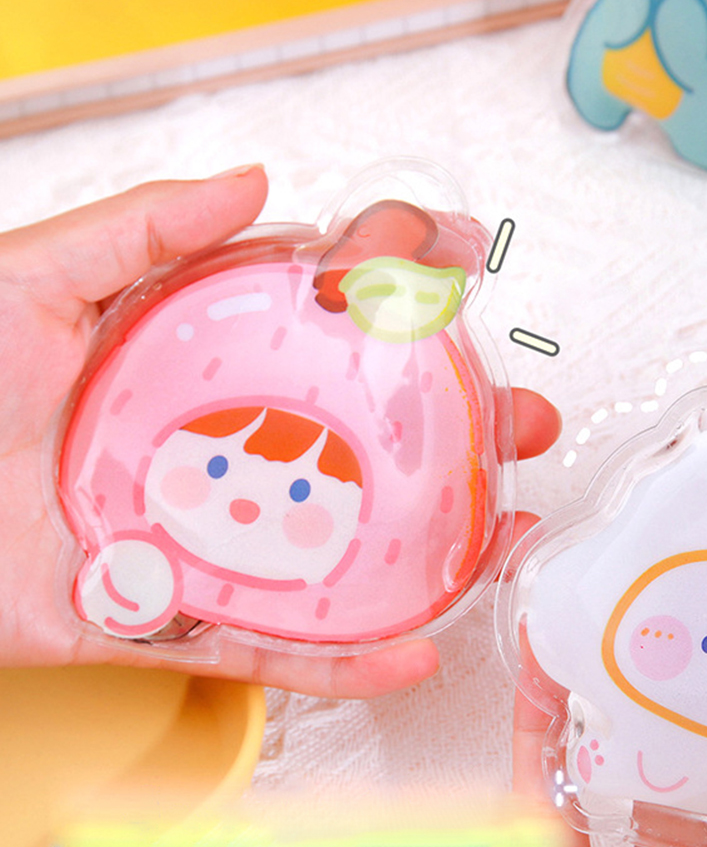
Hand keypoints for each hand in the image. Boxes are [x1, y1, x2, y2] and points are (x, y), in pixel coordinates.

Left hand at [0, 169, 559, 696]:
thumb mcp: (34, 282)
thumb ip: (140, 230)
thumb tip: (251, 185)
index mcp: (204, 368)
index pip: (323, 326)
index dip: (396, 292)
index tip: (453, 266)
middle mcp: (227, 452)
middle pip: (364, 445)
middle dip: (458, 430)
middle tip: (518, 417)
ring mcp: (215, 537)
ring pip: (344, 552)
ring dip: (436, 549)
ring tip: (506, 530)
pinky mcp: (180, 616)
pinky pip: (272, 648)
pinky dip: (343, 661)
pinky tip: (412, 652)